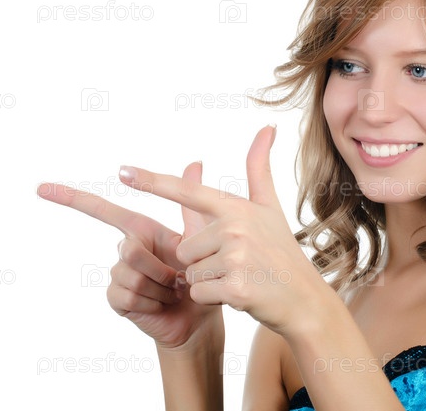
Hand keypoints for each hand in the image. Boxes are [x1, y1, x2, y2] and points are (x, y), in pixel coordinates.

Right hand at [36, 161, 222, 348]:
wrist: (198, 316)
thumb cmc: (199, 274)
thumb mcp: (200, 235)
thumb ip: (192, 200)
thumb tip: (195, 161)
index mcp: (141, 230)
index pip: (103, 210)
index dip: (72, 198)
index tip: (42, 188)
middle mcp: (126, 250)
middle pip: (129, 249)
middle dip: (161, 267)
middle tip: (178, 278)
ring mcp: (119, 275)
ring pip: (129, 275)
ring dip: (159, 288)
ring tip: (171, 292)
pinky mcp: (117, 298)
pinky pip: (126, 295)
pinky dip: (151, 302)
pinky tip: (159, 304)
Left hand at [118, 125, 332, 337]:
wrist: (303, 298)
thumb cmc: (282, 251)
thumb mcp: (270, 206)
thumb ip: (259, 167)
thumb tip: (266, 127)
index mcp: (236, 208)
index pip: (187, 192)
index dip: (152, 182)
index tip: (122, 172)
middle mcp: (235, 229)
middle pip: (185, 248)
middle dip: (202, 262)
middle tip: (236, 264)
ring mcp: (236, 258)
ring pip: (190, 273)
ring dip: (208, 281)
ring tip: (239, 278)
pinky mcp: (235, 287)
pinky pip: (199, 293)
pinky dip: (212, 298)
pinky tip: (239, 294)